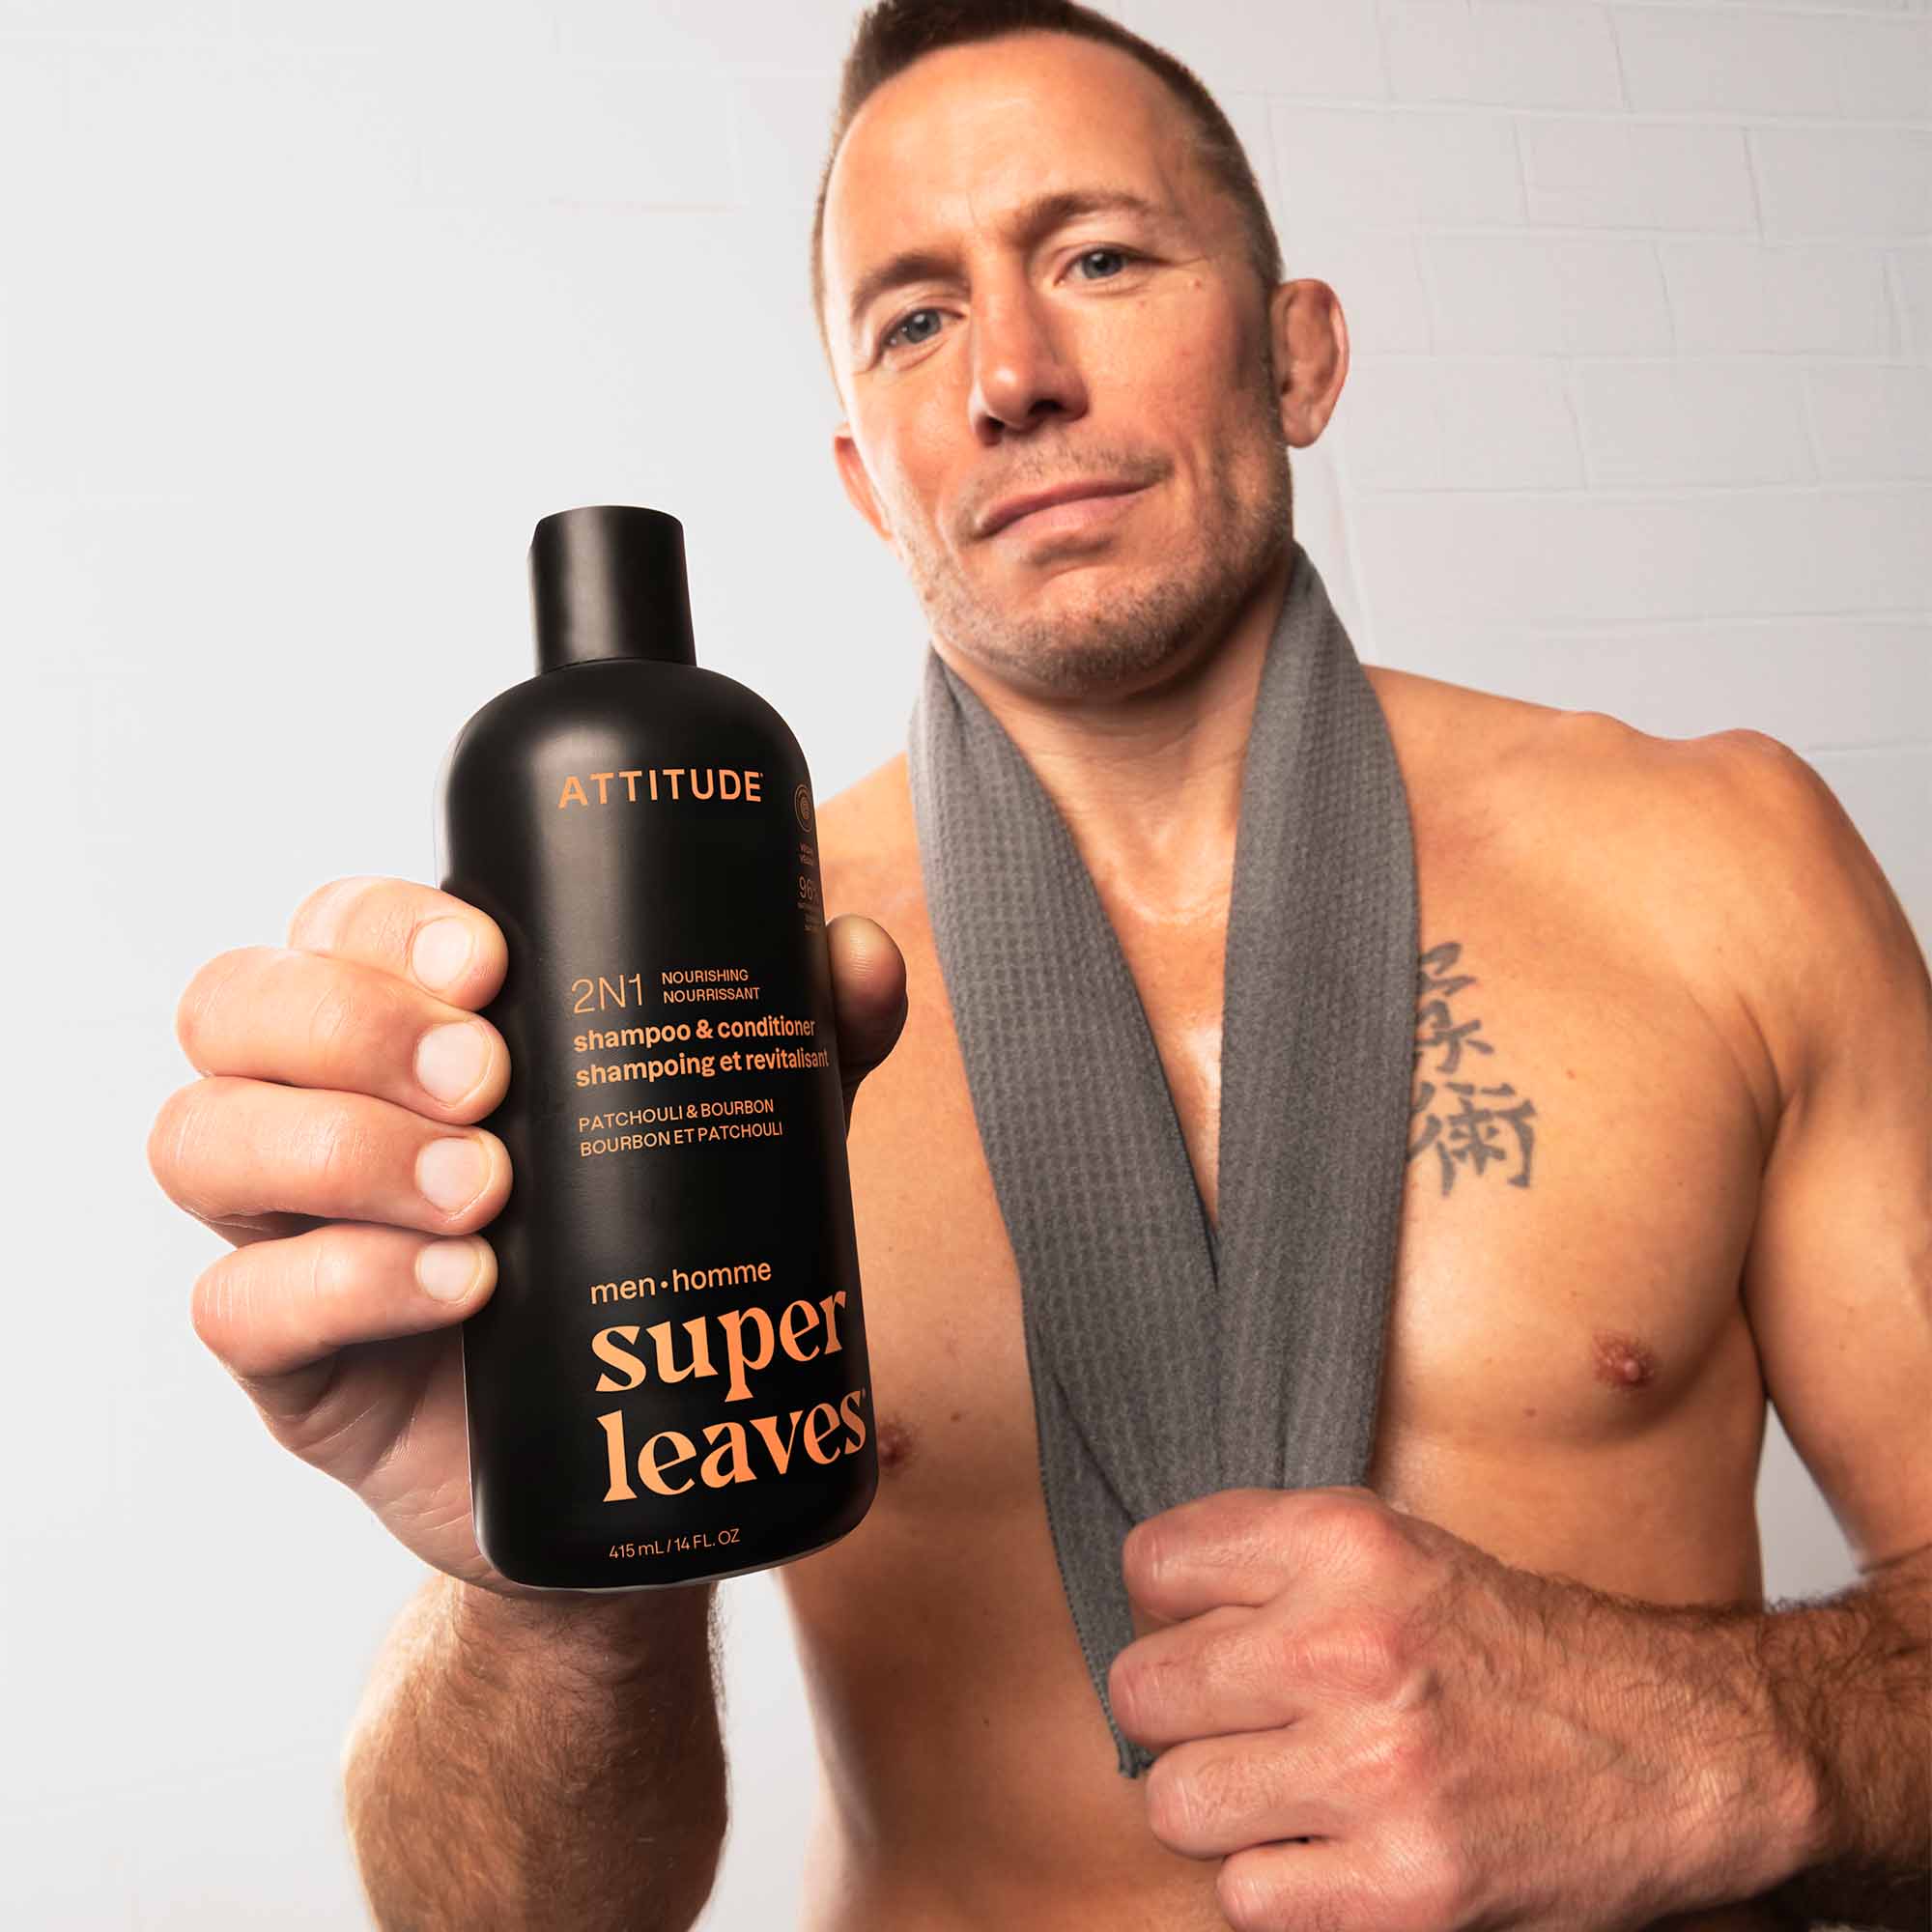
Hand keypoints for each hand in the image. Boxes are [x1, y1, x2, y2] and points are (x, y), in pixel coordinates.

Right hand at [148, 877, 906, 1599]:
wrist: (632, 1465)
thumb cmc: (652, 1254)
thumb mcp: (732, 1135)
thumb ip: (794, 1041)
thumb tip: (860, 948)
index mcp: (408, 1028)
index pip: (338, 925)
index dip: (384, 923)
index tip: (491, 959)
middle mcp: (320, 1109)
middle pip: (234, 1008)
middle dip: (349, 1022)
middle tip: (489, 1075)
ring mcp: (287, 1233)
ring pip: (199, 1141)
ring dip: (339, 1146)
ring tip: (485, 1189)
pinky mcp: (286, 1363)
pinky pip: (237, 1306)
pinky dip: (343, 1282)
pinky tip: (459, 1289)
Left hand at [1109, 1485, 1704, 1931]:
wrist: (1674, 1749)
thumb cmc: (1512, 1648)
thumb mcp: (1392, 1546)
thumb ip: (1269, 1557)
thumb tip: (1144, 1602)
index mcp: (1344, 1541)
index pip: (1150, 1564)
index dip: (1169, 1607)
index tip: (1209, 1631)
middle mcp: (1352, 1645)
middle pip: (1142, 1692)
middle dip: (1179, 1713)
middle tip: (1242, 1723)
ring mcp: (1377, 1772)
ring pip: (1175, 1803)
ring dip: (1222, 1807)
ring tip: (1289, 1790)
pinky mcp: (1403, 1889)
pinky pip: (1245, 1898)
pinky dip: (1280, 1886)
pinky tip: (1335, 1849)